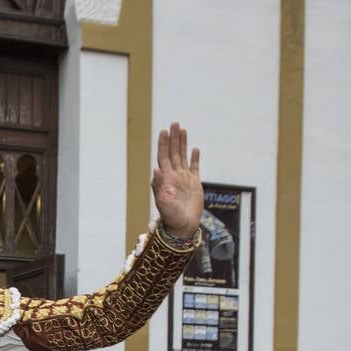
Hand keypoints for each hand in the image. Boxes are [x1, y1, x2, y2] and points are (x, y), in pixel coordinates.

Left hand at [151, 122, 202, 237]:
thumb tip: (155, 169)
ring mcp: (184, 179)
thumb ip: (159, 186)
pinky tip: (195, 149)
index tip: (164, 131)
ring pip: (182, 156)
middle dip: (173, 138)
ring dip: (182, 143)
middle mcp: (174, 176)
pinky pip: (194, 167)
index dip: (163, 144)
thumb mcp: (163, 202)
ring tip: (182, 130)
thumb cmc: (171, 217)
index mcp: (166, 178)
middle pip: (173, 153)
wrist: (183, 226)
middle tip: (174, 123)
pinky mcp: (194, 184)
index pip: (163, 157)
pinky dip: (194, 158)